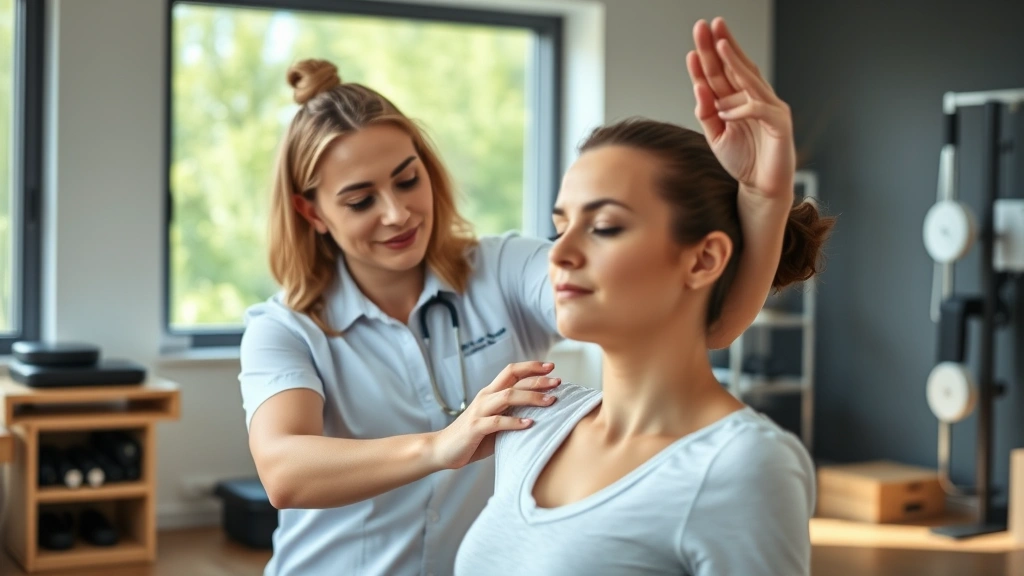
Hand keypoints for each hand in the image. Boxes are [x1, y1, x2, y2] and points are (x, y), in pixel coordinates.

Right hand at [429, 361, 560, 469]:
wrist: (442, 449)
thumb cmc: (473, 437)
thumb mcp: (495, 422)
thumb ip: (512, 414)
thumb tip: (540, 414)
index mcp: (490, 393)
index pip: (512, 372)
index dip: (531, 367)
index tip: (551, 367)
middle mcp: (485, 397)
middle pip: (513, 380)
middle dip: (538, 379)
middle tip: (557, 381)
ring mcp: (480, 411)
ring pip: (508, 396)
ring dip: (531, 397)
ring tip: (550, 401)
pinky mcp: (475, 427)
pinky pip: (497, 422)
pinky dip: (515, 422)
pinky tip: (530, 424)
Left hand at [686, 17, 794, 199]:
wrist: (760, 188)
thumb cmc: (742, 160)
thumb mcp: (715, 135)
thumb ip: (706, 113)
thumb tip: (698, 88)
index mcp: (738, 99)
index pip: (721, 72)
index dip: (708, 55)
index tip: (696, 38)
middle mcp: (755, 98)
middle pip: (735, 68)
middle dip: (720, 46)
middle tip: (708, 25)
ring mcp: (770, 109)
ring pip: (750, 81)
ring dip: (734, 63)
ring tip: (719, 46)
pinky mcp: (779, 124)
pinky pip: (759, 109)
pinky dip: (741, 108)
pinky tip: (725, 110)